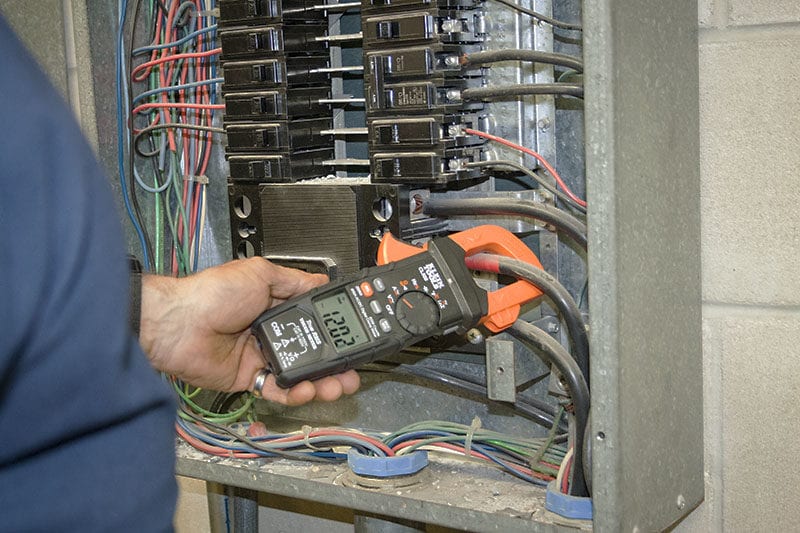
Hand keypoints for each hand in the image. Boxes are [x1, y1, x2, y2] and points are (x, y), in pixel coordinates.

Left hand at [138, 257, 359, 404]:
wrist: (177, 325)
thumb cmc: (212, 294)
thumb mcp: (260, 274)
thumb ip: (294, 281)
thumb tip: (321, 280)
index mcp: (275, 305)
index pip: (314, 320)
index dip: (334, 330)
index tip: (352, 337)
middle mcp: (270, 331)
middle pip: (312, 350)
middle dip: (335, 362)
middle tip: (352, 369)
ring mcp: (261, 356)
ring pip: (299, 374)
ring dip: (321, 381)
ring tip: (337, 384)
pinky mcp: (248, 378)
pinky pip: (277, 390)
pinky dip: (294, 393)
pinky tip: (306, 390)